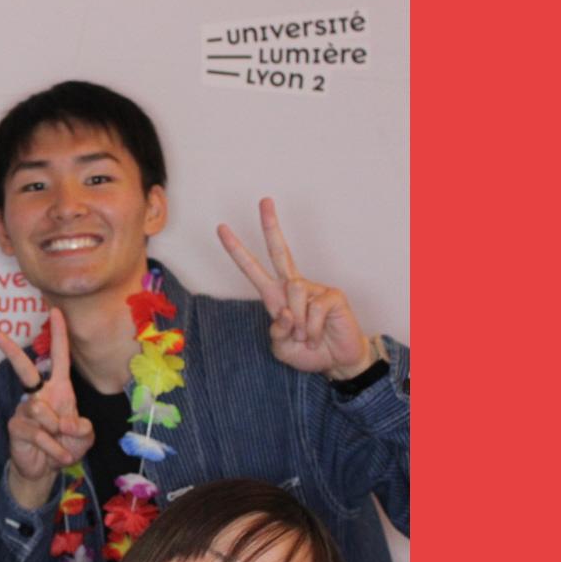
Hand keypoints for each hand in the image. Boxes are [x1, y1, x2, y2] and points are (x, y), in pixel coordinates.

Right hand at [0, 310, 94, 509]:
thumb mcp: (84, 436)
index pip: (59, 358)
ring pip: (40, 409)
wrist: (47, 470)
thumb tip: (65, 424)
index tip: (55, 311)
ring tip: (63, 447)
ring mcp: (24, 411)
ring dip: (57, 431)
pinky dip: (52, 446)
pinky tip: (57, 456)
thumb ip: (82, 427)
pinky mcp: (16, 427)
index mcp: (58, 390)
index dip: (59, 335)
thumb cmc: (66, 446)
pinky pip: (36, 432)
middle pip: (24, 370)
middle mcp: (38, 395)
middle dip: (12, 352)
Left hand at [217, 199, 375, 379]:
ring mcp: (315, 289)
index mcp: (276, 296)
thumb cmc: (308, 351)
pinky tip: (318, 335)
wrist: (337, 361)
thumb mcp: (281, 347)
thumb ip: (277, 332)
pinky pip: (313, 309)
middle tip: (264, 200)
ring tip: (307, 337)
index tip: (222, 228)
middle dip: (271, 226)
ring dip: (298, 324)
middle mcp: (294, 287)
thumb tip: (285, 312)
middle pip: (279, 252)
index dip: (238, 250)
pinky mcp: (332, 296)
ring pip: (294, 292)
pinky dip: (312, 329)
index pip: (254, 269)